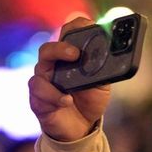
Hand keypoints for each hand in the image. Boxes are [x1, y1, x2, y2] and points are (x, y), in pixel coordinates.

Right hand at [29, 16, 111, 141]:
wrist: (82, 126)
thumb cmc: (90, 99)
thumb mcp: (103, 83)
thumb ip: (104, 68)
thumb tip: (113, 54)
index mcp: (69, 56)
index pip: (68, 33)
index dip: (75, 26)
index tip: (88, 25)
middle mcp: (53, 65)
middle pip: (49, 48)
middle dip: (61, 48)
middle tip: (75, 54)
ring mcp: (43, 80)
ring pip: (39, 68)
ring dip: (54, 74)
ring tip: (70, 86)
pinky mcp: (38, 98)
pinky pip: (39, 91)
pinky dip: (53, 96)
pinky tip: (67, 101)